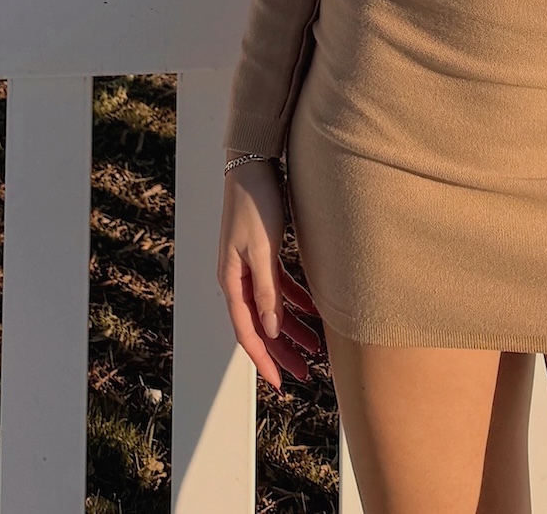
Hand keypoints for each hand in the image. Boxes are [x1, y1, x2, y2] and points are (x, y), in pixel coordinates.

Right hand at [217, 160, 321, 389]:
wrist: (253, 162)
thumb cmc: (255, 201)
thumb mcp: (263, 249)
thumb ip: (266, 290)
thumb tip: (270, 330)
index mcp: (232, 280)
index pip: (248, 332)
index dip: (265, 360)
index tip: (282, 383)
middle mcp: (237, 278)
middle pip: (260, 326)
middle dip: (281, 352)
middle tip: (305, 374)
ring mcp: (249, 266)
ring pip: (271, 309)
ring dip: (291, 329)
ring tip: (314, 348)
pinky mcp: (263, 253)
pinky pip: (277, 288)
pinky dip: (293, 302)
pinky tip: (312, 311)